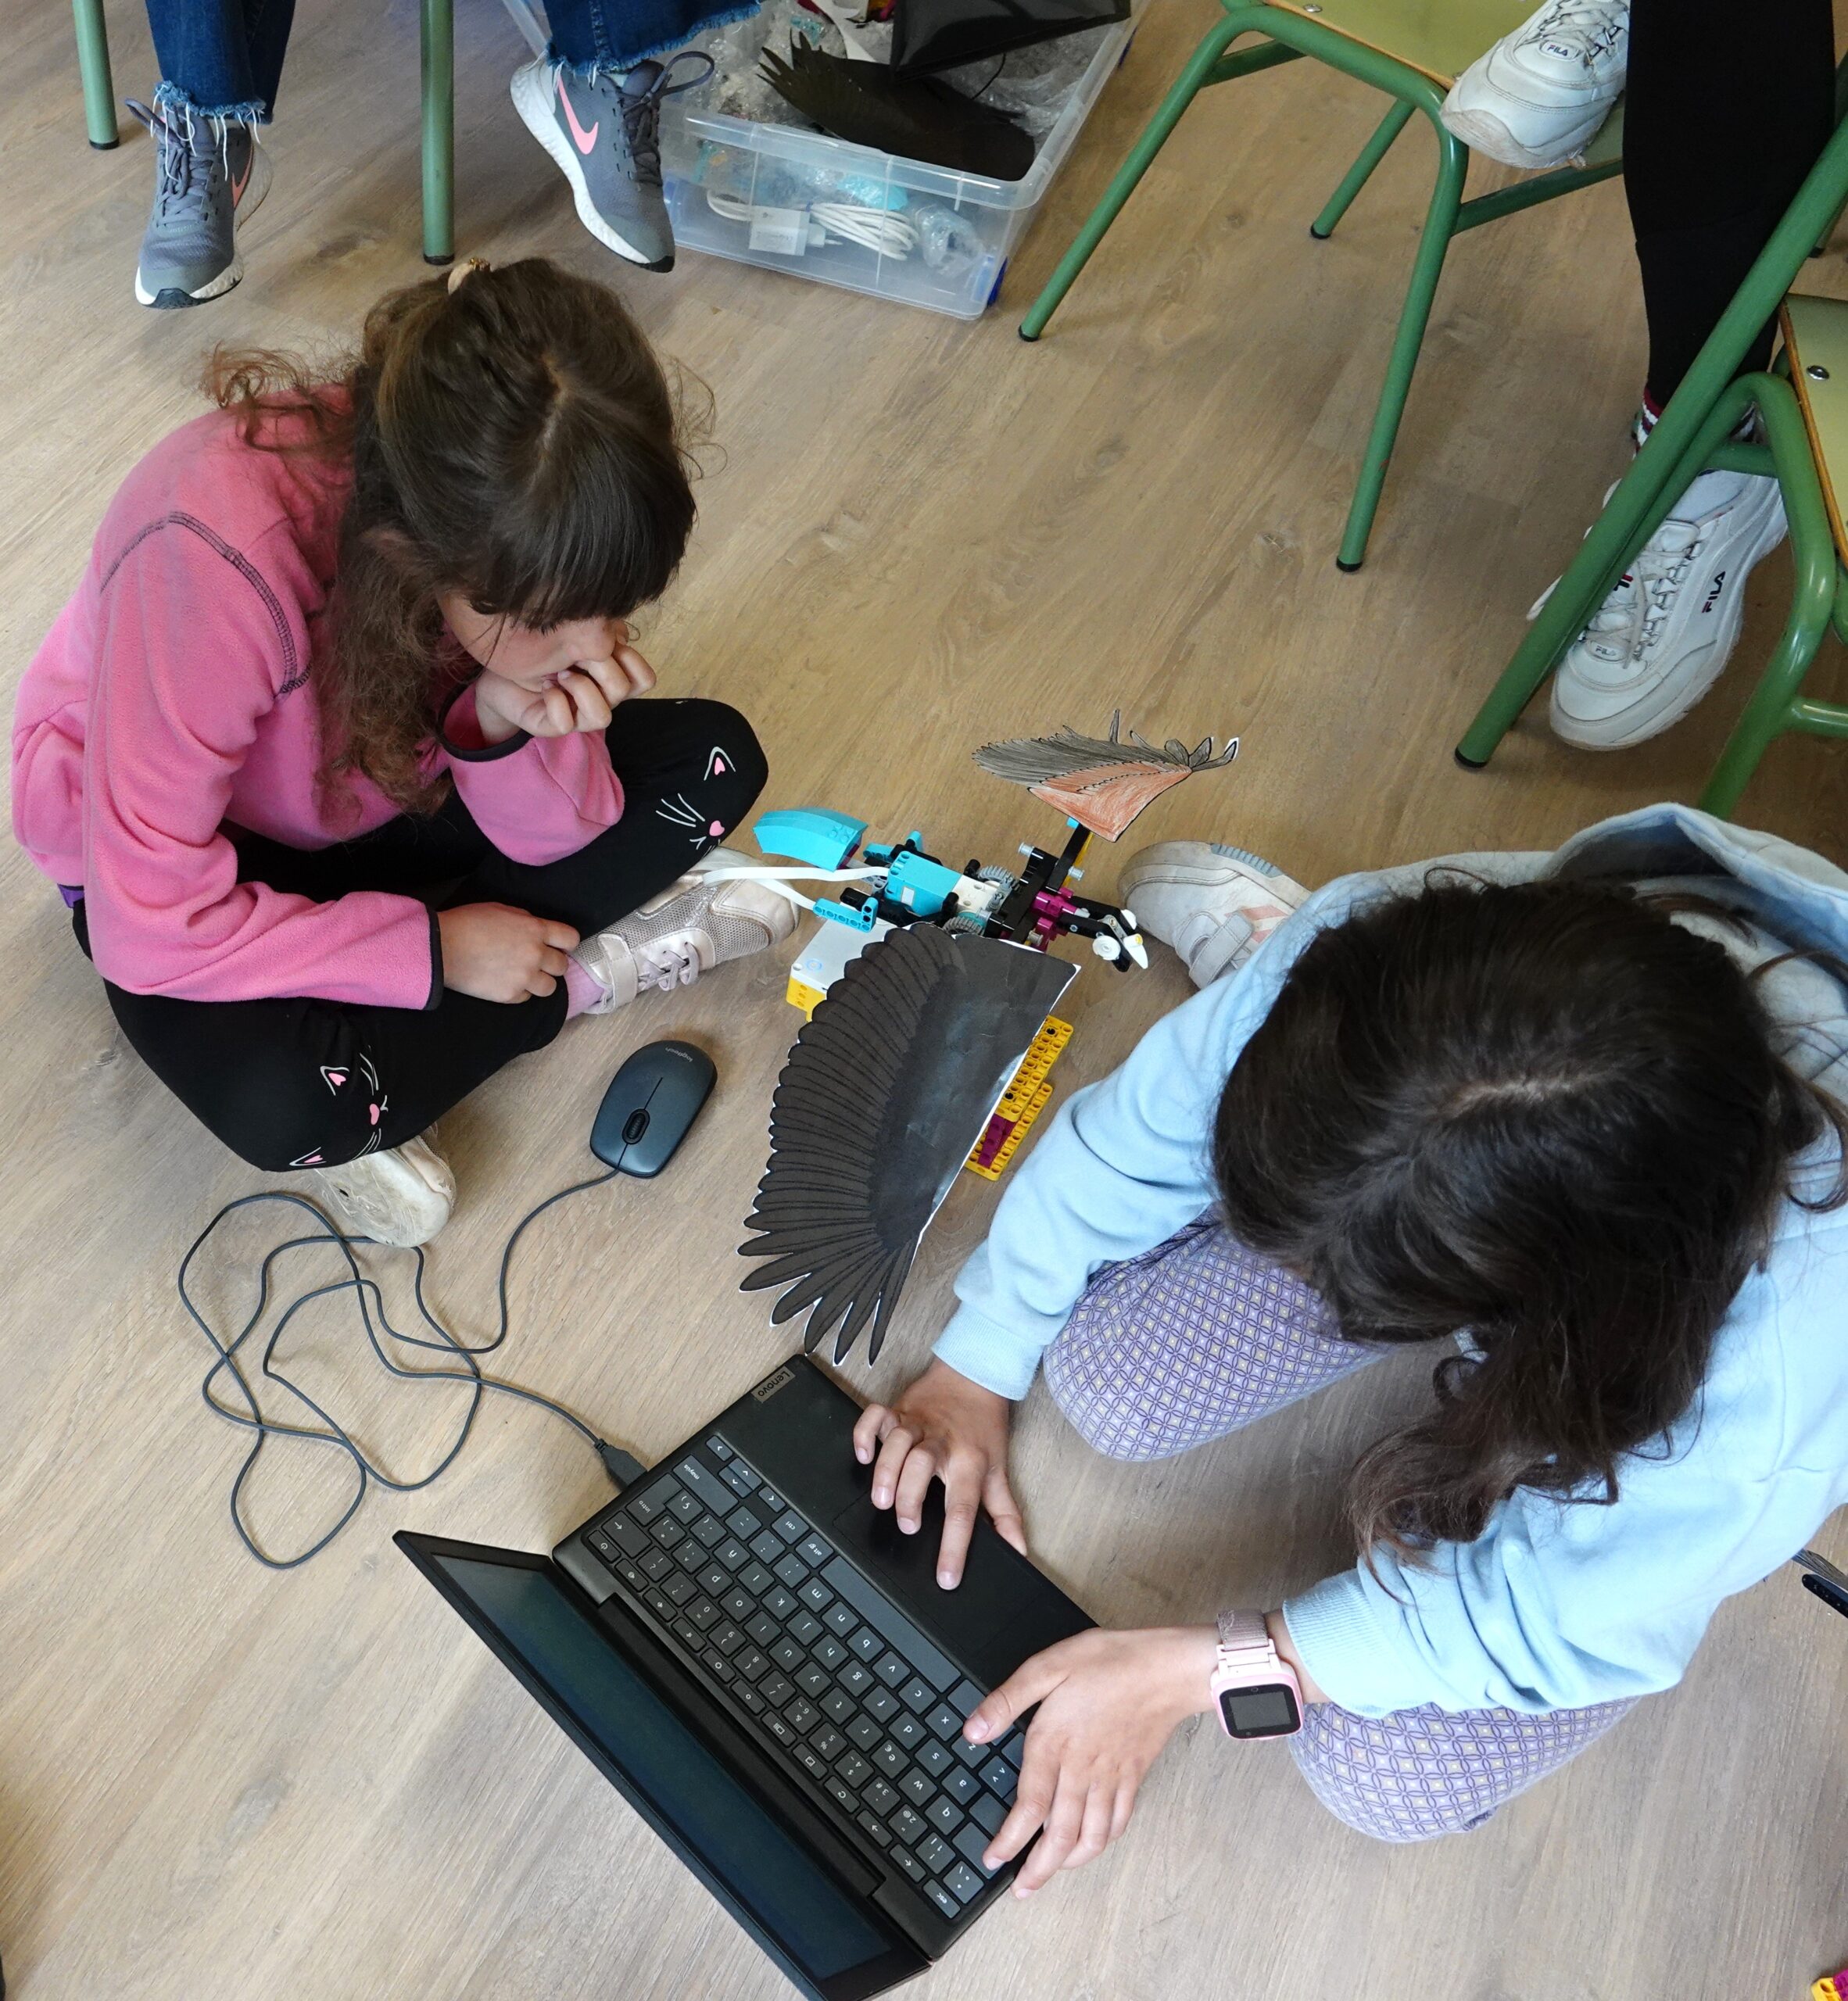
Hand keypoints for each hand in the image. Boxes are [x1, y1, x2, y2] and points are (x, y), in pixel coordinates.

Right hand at [437, 902, 579, 1003]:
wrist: (443, 947)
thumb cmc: (468, 923)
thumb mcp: (503, 910)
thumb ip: (527, 922)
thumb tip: (538, 931)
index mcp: (535, 929)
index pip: (571, 939)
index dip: (566, 943)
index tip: (559, 946)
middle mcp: (535, 954)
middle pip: (562, 966)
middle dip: (552, 964)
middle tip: (537, 962)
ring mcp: (524, 977)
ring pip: (550, 988)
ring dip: (540, 982)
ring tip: (524, 976)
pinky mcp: (510, 995)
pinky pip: (526, 998)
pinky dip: (519, 992)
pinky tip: (505, 982)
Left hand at [473, 641, 656, 742]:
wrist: (504, 669)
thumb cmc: (542, 650)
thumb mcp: (576, 632)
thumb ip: (602, 631)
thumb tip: (618, 632)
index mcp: (612, 678)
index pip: (645, 679)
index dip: (630, 659)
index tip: (603, 641)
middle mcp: (602, 700)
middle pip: (624, 690)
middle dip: (598, 665)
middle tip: (573, 653)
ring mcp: (579, 717)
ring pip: (603, 716)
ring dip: (580, 687)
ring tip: (560, 674)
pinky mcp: (555, 727)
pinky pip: (566, 723)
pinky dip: (555, 700)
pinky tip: (544, 686)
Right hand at [852, 1358, 1023, 1587]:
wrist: (975, 1373)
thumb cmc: (984, 1426)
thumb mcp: (998, 1470)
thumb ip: (1005, 1513)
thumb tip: (1017, 1550)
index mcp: (968, 1461)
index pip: (963, 1509)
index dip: (954, 1546)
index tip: (946, 1577)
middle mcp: (941, 1442)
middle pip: (922, 1467)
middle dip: (910, 1497)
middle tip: (907, 1526)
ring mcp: (917, 1423)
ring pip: (897, 1442)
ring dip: (886, 1470)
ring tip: (880, 1499)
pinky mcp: (898, 1409)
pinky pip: (875, 1416)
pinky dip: (865, 1434)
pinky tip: (863, 1455)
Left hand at [965, 1625, 1217, 1893]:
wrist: (1166, 1667)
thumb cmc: (1109, 1661)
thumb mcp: (1048, 1665)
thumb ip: (1008, 1700)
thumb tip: (974, 1731)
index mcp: (1055, 1743)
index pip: (1029, 1806)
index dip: (1010, 1839)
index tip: (993, 1858)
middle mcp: (1082, 1769)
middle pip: (1060, 1835)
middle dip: (1038, 1868)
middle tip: (1021, 1889)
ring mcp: (1111, 1777)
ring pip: (1091, 1837)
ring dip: (1069, 1863)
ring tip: (1051, 1874)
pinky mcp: (1133, 1776)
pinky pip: (1118, 1822)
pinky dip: (1103, 1842)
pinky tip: (1092, 1845)